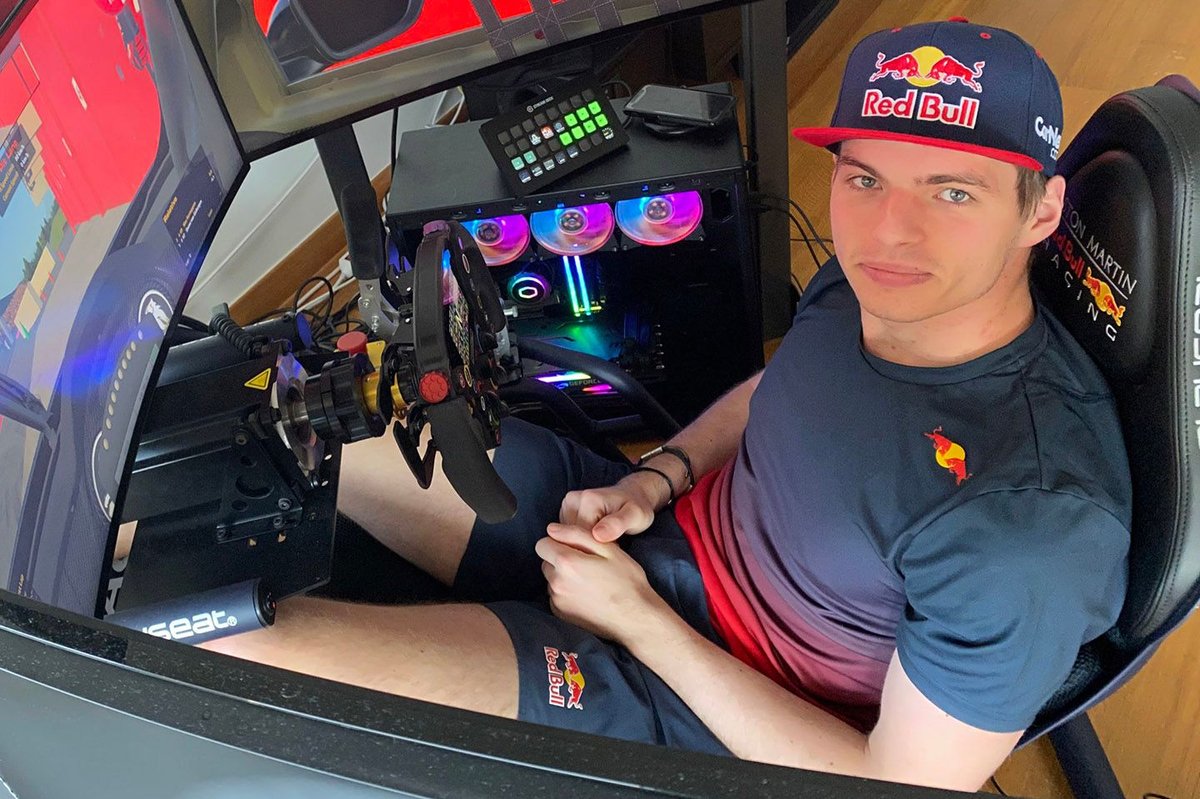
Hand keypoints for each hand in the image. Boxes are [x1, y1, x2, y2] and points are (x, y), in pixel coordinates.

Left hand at [535, 523, 669, 644]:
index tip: (576, 548)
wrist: (635, 619)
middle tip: (586, 565)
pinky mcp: (560, 614)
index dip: (558, 542)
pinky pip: (556, 596)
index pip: (542, 544)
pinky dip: (566, 593)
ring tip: (589, 582)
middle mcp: (556, 582)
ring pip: (551, 579)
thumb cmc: (627, 581)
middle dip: (560, 559)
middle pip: (546, 562)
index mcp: (567, 562)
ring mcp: (557, 601)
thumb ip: (576, 534)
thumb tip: (551, 528)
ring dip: (563, 577)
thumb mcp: (609, 549)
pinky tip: (586, 595)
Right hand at [558, 472, 666, 542]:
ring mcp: (567, 503)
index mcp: (588, 500)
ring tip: (603, 540)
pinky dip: (578, 538)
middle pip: (570, 536)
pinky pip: (566, 532)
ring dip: (582, 543)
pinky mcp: (565, 509)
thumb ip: (617, 524)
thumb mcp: (635, 516)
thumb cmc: (636, 507)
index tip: (613, 547)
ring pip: (566, 536)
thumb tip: (597, 535)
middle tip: (610, 544)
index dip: (595, 549)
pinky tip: (594, 537)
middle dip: (587, 546)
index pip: (580, 536)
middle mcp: (573, 499)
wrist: (633, 494)